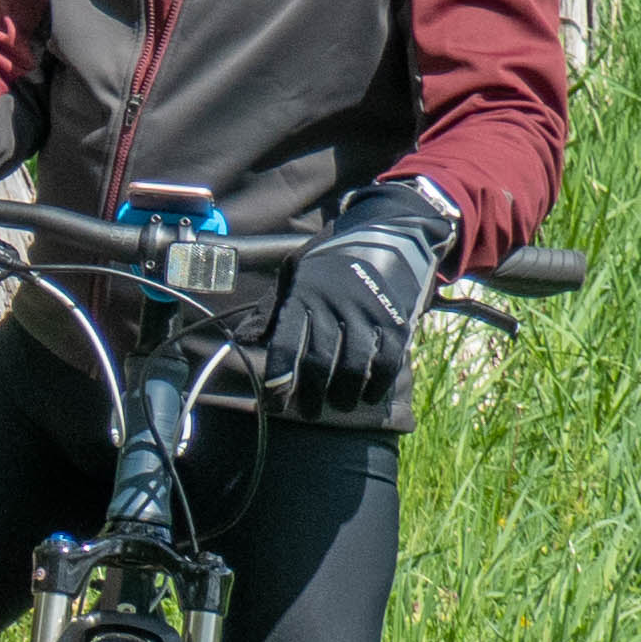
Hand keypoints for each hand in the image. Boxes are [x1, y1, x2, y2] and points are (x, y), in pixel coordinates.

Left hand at [267, 178, 457, 414]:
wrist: (388, 229)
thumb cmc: (333, 256)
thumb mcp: (295, 270)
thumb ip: (273, 306)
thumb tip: (243, 340)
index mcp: (304, 295)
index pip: (285, 343)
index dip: (279, 377)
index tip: (275, 402)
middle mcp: (334, 305)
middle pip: (318, 360)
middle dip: (310, 393)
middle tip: (307, 411)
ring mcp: (367, 312)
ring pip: (353, 364)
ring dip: (345, 393)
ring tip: (339, 406)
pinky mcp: (397, 318)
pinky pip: (388, 359)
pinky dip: (378, 382)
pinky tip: (370, 394)